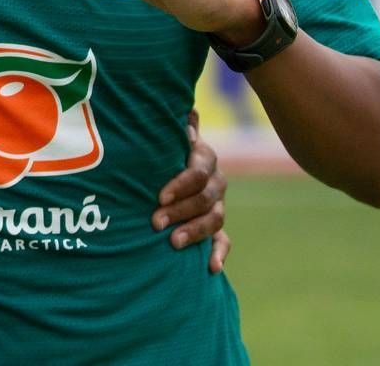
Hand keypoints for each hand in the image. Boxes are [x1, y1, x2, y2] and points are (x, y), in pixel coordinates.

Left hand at [152, 109, 231, 273]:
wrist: (165, 175)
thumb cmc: (160, 151)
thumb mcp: (164, 137)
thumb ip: (174, 125)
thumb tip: (186, 111)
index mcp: (202, 158)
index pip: (197, 171)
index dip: (180, 183)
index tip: (159, 196)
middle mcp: (214, 181)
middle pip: (206, 198)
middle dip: (181, 210)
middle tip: (155, 222)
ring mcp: (217, 205)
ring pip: (214, 219)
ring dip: (195, 231)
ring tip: (174, 243)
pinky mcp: (215, 228)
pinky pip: (223, 241)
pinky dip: (218, 254)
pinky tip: (211, 268)